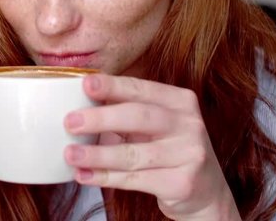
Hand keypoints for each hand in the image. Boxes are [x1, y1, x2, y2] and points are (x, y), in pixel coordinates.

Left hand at [63, 74, 240, 220]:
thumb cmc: (169, 150)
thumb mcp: (157, 125)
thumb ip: (127, 112)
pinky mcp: (181, 183)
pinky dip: (105, 178)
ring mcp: (188, 154)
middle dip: (101, 118)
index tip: (86, 84)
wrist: (205, 192)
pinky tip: (85, 176)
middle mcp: (189, 124)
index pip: (141, 89)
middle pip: (139, 117)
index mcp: (180, 101)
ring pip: (133, 154)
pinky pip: (134, 180)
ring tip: (70, 154)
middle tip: (70, 122)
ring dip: (97, 155)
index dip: (112, 86)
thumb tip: (80, 105)